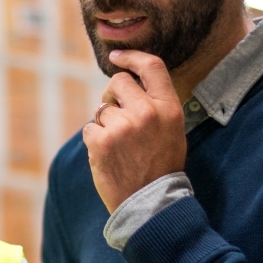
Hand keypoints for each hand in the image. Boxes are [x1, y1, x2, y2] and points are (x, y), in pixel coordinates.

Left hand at [82, 50, 186, 212]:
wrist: (151, 204)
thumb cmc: (161, 167)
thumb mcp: (173, 131)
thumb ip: (156, 105)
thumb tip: (129, 83)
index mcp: (169, 108)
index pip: (152, 66)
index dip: (131, 57)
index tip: (117, 57)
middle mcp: (147, 112)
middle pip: (118, 83)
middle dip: (112, 95)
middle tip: (117, 116)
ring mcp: (123, 126)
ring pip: (102, 109)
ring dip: (105, 124)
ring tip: (119, 147)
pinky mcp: (102, 141)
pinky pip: (90, 128)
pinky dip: (95, 141)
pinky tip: (108, 156)